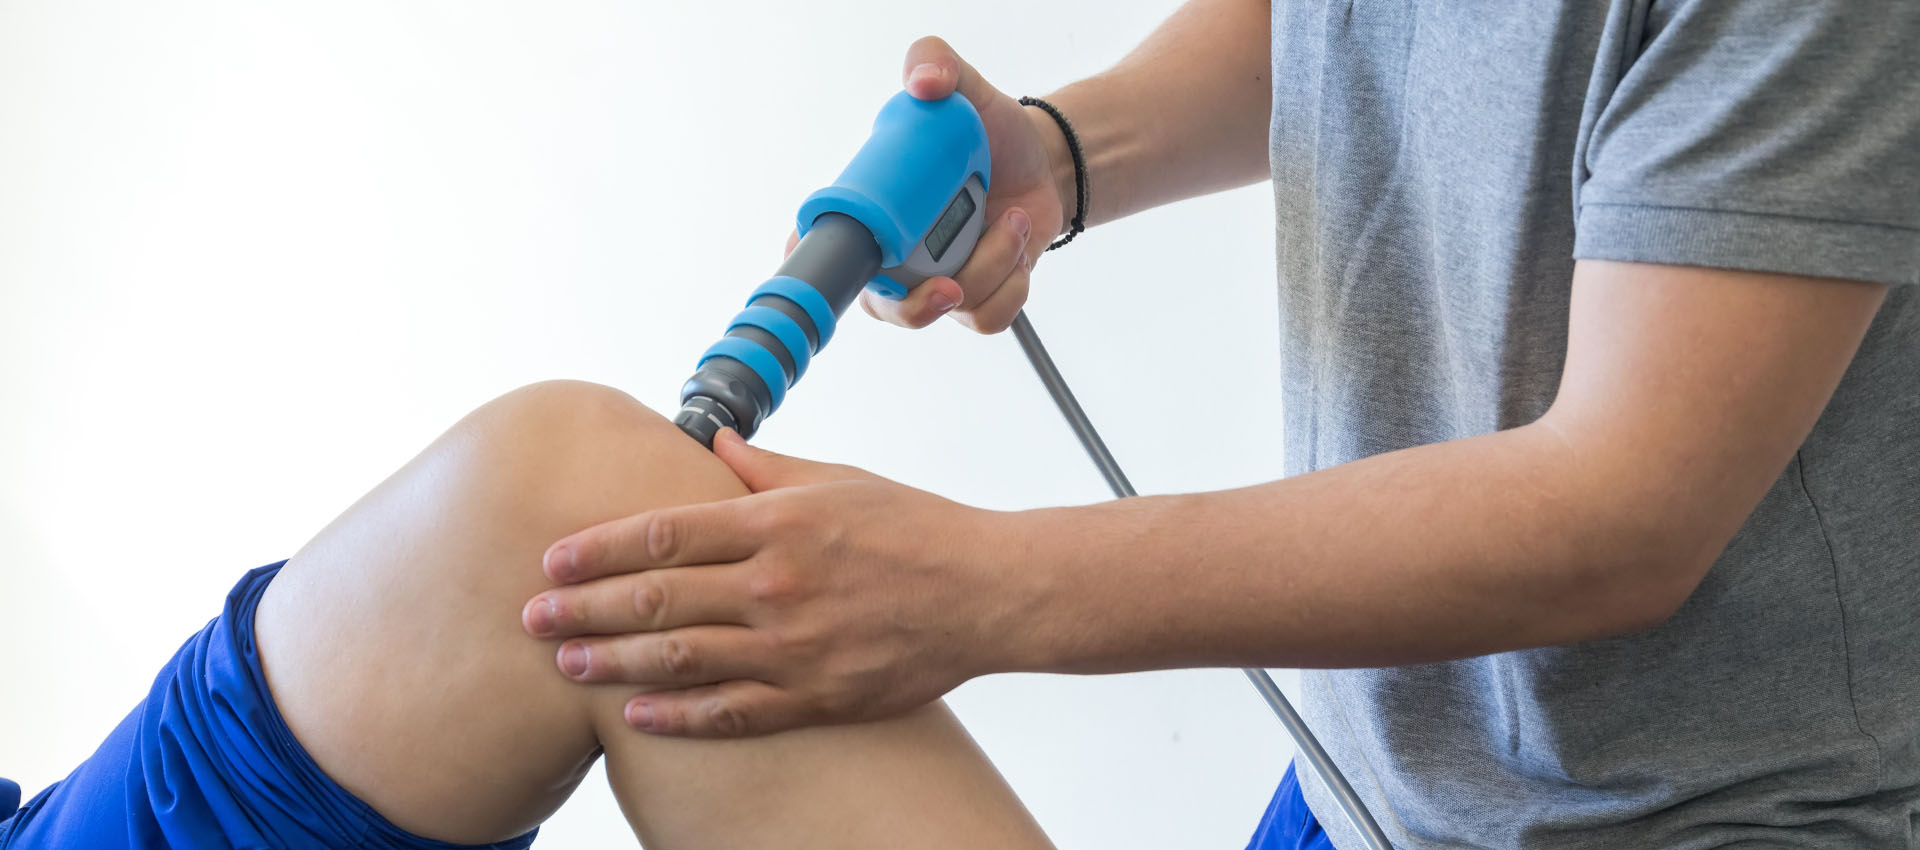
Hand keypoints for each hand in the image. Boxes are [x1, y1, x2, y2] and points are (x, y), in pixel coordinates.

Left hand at [522, 430, 1015, 736]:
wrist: (987, 593)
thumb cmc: (915, 529)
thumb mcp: (838, 479)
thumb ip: (766, 468)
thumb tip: (713, 439)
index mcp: (777, 522)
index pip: (664, 533)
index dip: (599, 547)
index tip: (552, 558)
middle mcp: (776, 583)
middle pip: (657, 598)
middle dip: (584, 607)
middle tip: (531, 616)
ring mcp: (794, 646)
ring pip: (680, 658)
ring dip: (612, 661)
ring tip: (564, 662)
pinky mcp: (816, 696)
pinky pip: (731, 712)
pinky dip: (678, 714)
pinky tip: (634, 713)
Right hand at [782, 36, 1070, 333]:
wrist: (1045, 162)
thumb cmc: (991, 132)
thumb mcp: (965, 88)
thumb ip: (936, 61)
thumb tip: (924, 82)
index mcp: (874, 211)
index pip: (821, 248)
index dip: (815, 267)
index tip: (834, 264)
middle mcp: (897, 257)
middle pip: (883, 308)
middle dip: (915, 307)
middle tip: (949, 285)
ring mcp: (936, 282)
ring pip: (947, 308)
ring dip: (989, 266)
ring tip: (1010, 221)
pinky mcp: (977, 299)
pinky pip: (987, 318)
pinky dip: (1011, 287)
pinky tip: (1017, 245)